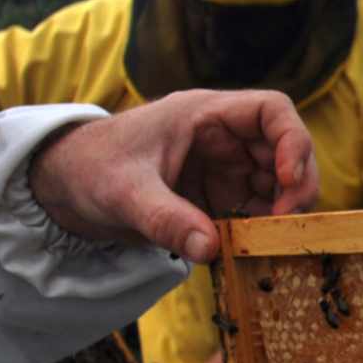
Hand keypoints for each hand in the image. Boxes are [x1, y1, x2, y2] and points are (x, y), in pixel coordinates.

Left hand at [28, 89, 318, 263]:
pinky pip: (257, 213)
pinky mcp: (220, 199)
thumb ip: (166, 219)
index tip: (288, 181)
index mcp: (205, 115)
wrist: (66, 188)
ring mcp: (226, 170)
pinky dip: (262, 232)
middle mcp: (224, 139)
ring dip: (283, 213)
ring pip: (279, 186)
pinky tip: (250, 250)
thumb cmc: (91, 170)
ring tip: (266, 241)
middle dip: (296, 186)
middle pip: (287, 152)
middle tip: (286, 224)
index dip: (292, 142)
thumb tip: (210, 249)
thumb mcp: (124, 193)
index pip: (271, 112)